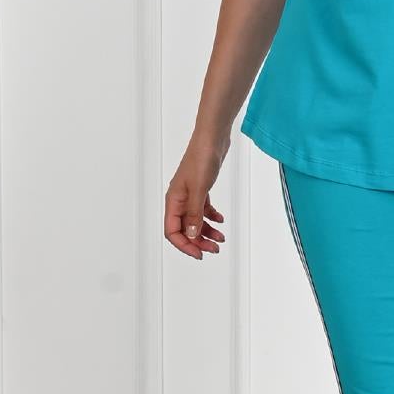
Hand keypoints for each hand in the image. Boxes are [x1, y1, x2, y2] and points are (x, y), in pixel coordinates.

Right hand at [165, 134, 228, 258]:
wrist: (213, 138)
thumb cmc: (202, 159)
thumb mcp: (199, 190)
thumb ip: (195, 214)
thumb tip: (191, 235)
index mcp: (174, 200)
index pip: (172, 231)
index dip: (184, 245)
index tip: (199, 254)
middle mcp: (179, 199)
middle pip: (184, 229)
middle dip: (198, 241)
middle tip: (215, 249)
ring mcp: (190, 194)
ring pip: (195, 221)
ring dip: (206, 232)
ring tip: (221, 239)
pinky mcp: (200, 189)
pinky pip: (203, 210)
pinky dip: (212, 217)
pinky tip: (221, 220)